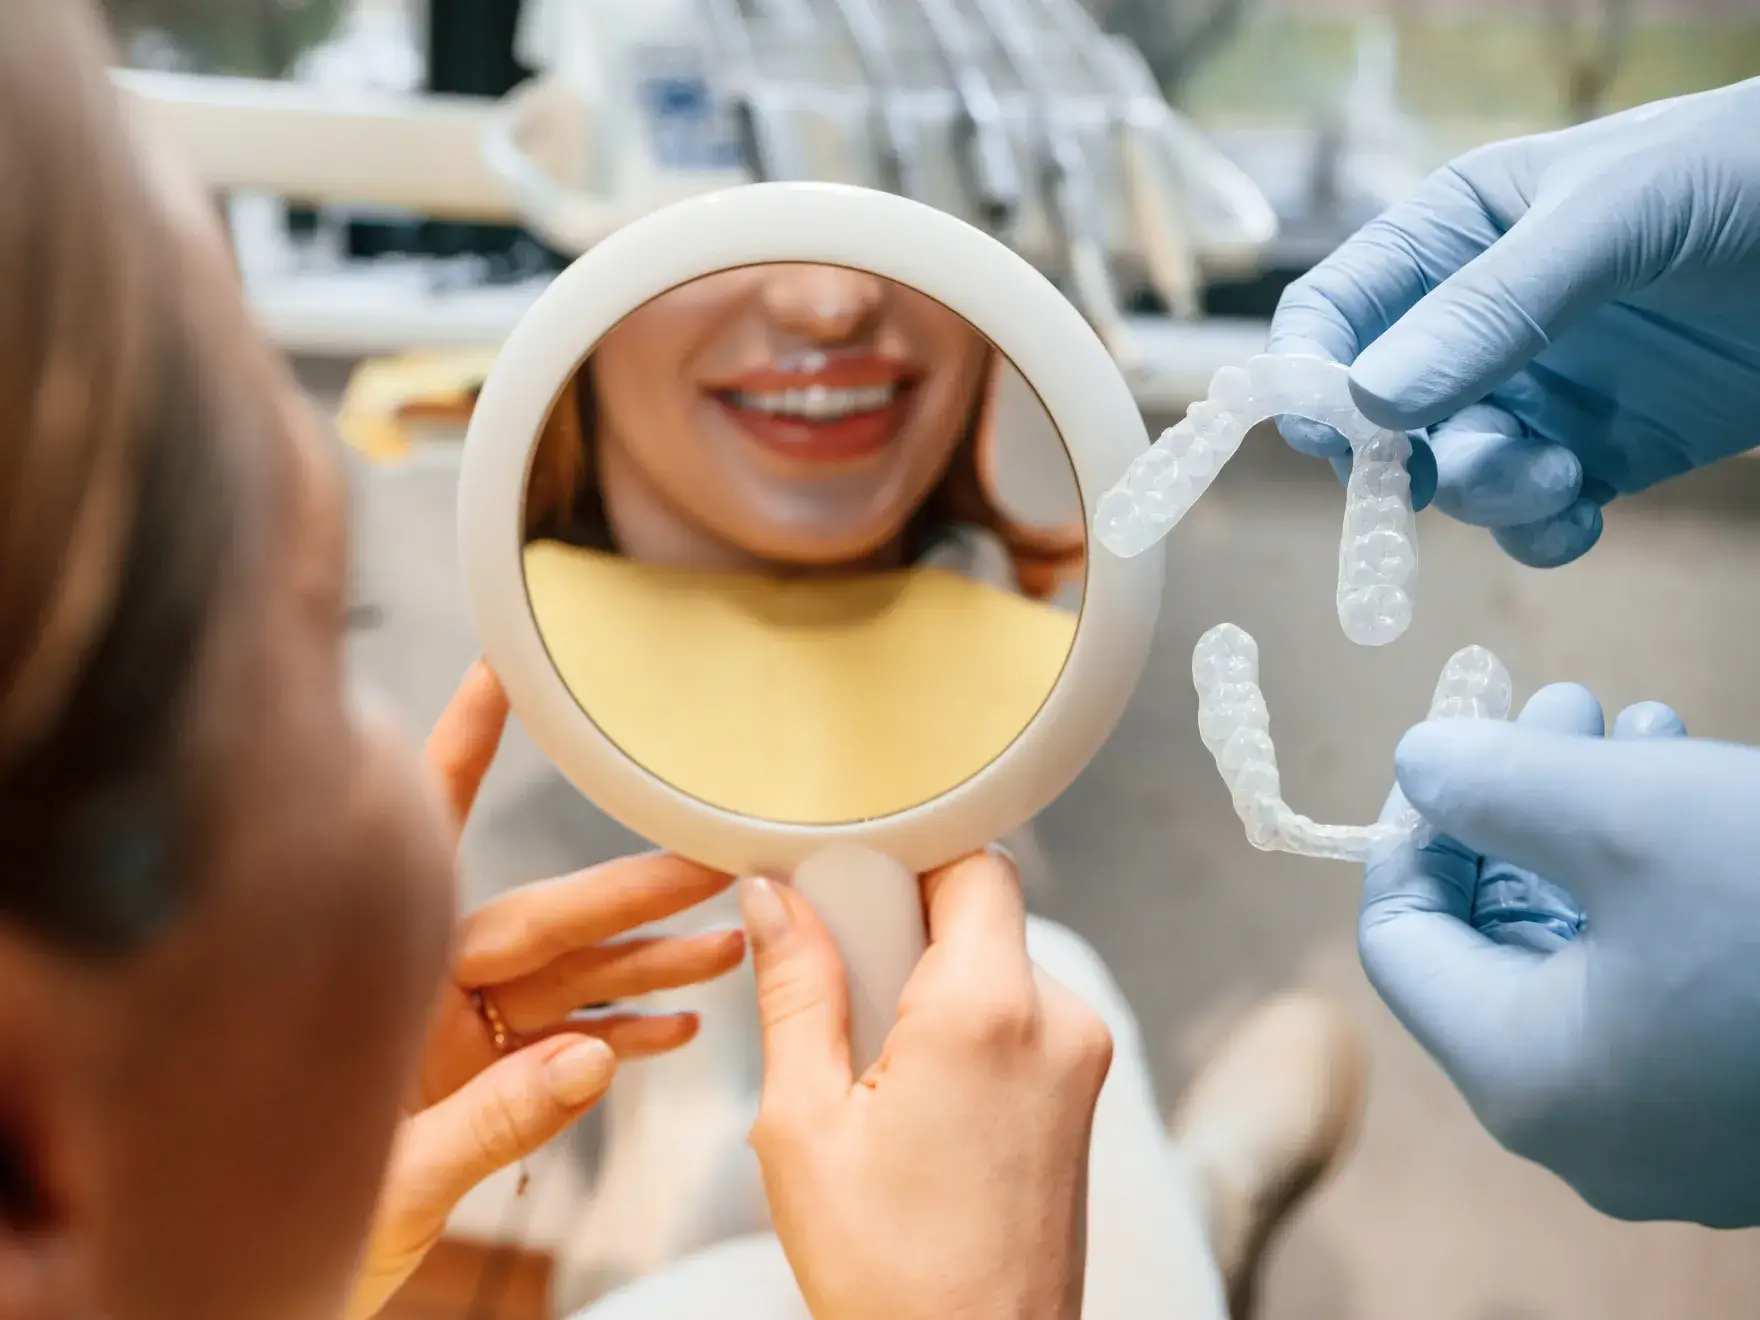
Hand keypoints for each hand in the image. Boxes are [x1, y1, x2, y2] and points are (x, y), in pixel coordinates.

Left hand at [345, 665, 745, 1317]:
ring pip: (570, 981)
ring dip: (649, 965)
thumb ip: (491, 1120)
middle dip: (631, 892)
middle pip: (542, 925)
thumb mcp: (393, 1185)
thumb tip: (588, 1061)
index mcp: (382, 987)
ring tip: (726, 948)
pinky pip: (567, 1044)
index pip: (426, 843)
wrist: (273, 1304)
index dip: (464, 749)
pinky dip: (624, 1034)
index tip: (502, 671)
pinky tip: (678, 1024)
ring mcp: (458, 1038)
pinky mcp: (483, 1083)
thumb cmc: (283, 1232)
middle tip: (710, 858)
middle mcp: (426, 995)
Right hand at [739, 852, 1111, 1319]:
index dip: (902, 856)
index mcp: (988, 1010)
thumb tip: (772, 894)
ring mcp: (1080, 1057)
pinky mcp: (1081, 1093)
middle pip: (979, 906)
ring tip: (870, 1066)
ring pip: (995, 958)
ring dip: (928, 977)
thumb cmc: (887, 1272)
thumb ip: (796, 988)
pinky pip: (1016, 1011)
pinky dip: (961, 1021)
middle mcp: (1057, 1018)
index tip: (838, 890)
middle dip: (901, 923)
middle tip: (838, 991)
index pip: (969, 857)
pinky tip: (911, 1094)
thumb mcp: (804, 1123)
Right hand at [1269, 78, 1759, 566]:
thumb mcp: (1612, 218)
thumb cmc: (1745, 174)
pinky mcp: (1597, 452)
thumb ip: (1492, 306)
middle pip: (1379, 415)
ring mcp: (1536, 390)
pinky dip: (1539, 531)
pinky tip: (1578, 512)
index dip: (1313, 376)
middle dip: (1401, 459)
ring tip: (1554, 476)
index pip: (1337, 312)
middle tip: (1430, 483)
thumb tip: (1373, 401)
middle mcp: (1477, 321)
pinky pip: (1528, 516)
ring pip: (1452, 476)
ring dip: (1485, 494)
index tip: (1333, 434)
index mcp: (1456, 237)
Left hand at [1362, 681, 1759, 1226]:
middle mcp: (1591, 1131)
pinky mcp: (1755, 1112)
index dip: (1414, 830)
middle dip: (1519, 810)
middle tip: (1561, 705)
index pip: (1401, 944)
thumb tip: (1415, 763)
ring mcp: (1682, 1133)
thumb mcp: (1628, 813)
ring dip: (1593, 831)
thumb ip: (1491, 783)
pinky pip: (1666, 994)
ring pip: (1590, 957)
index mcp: (1527, 1079)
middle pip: (1496, 944)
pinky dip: (1661, 892)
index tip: (1453, 745)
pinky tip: (1697, 788)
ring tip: (1636, 723)